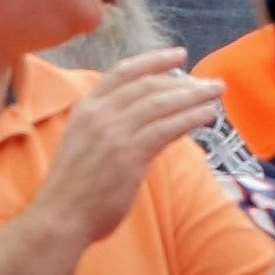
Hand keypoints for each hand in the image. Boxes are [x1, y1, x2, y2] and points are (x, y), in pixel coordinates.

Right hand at [27, 49, 223, 246]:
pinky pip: (168, 128)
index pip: (123, 72)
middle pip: (149, 85)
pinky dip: (191, 117)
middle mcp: (99, 115)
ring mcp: (114, 133)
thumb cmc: (73, 186)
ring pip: (163, 103)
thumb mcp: (83, 141)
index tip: (179, 55)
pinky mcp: (129, 154)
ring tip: (216, 93)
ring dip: (195, 95)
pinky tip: (207, 115)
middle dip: (184, 81)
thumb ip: (110, 121)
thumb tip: (150, 109)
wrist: (57, 219)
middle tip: (209, 82)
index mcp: (86, 108)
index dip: (154, 60)